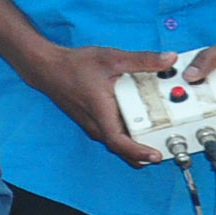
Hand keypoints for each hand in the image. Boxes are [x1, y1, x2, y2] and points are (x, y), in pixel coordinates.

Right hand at [9, 39, 175, 166]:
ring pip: (117, 142)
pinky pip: (112, 133)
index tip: (156, 155)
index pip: (119, 141)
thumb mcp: (112, 58)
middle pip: (122, 147)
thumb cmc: (73, 65)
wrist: (46, 68)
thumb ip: (143, 60)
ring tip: (157, 139)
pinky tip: (139, 125)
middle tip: (166, 149)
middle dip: (144, 152)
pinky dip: (127, 134)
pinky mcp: (92, 120)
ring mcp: (92, 123)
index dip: (138, 152)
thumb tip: (169, 60)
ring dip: (135, 144)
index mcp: (100, 111)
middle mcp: (95, 123)